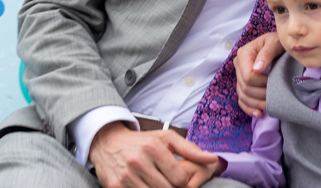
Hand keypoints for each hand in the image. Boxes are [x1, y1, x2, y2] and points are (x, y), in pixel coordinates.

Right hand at [90, 122, 220, 187]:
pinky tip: (144, 184)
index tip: (178, 177)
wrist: (108, 143)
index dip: (183, 181)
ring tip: (156, 181)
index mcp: (153, 147)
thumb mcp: (166, 138)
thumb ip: (190, 149)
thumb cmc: (142, 141)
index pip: (180, 178)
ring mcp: (126, 176)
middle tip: (167, 180)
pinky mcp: (115, 187)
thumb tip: (212, 159)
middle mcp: (138, 161)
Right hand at [235, 31, 284, 116]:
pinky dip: (249, 108)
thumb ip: (267, 53)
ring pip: (242, 95)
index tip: (273, 82)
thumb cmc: (278, 42)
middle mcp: (238, 64)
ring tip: (269, 107)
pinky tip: (258, 113)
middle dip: (260, 94)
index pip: (248, 76)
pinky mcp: (242, 83)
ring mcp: (239, 75)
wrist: (278, 44)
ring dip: (256, 104)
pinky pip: (241, 99)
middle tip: (275, 97)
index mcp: (244, 53)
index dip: (261, 83)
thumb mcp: (275, 43)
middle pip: (245, 87)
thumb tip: (257, 69)